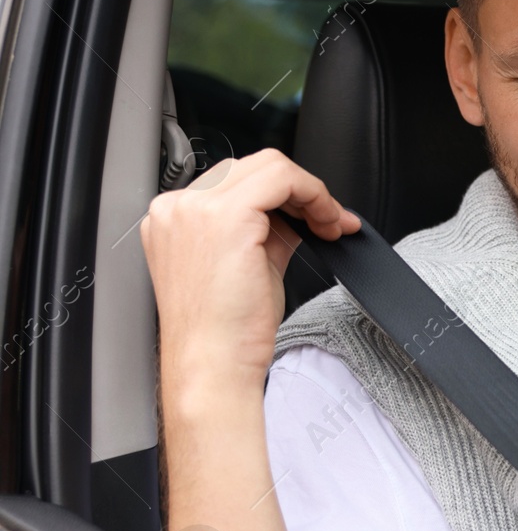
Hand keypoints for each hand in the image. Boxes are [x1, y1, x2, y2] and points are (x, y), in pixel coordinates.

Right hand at [141, 149, 357, 401]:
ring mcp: (195, 207)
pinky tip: (328, 222)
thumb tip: (297, 215)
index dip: (284, 196)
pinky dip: (314, 194)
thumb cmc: (225, 332)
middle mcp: (177, 207)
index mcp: (173, 218)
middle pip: (252, 167)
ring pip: (270, 165)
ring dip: (311, 192)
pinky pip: (282, 178)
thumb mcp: (246, 266)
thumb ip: (265, 231)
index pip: (236, 181)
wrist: (212, 365)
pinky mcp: (225, 216)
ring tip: (331, 225)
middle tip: (330, 222)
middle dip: (300, 192)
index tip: (316, 218)